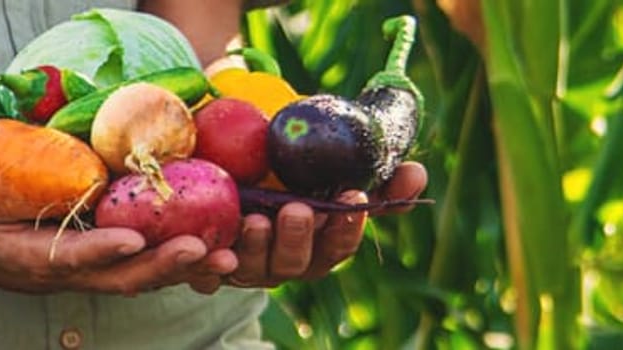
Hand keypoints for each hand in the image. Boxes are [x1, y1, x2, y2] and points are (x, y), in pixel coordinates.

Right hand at [0, 135, 237, 295]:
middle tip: (199, 250)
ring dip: (187, 270)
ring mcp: (99, 270)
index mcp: (33, 257)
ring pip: (147, 276)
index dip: (100, 250)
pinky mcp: (119, 262)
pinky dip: (189, 263)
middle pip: (122, 277)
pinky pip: (157, 266)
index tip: (130, 241)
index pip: (70, 257)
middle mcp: (73, 271)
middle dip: (161, 267)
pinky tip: (228, 249)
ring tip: (228, 257)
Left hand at [220, 163, 428, 288]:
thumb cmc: (287, 166)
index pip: (340, 244)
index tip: (352, 194)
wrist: (223, 161)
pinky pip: (205, 274)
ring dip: (258, 246)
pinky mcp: (206, 267)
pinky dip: (208, 265)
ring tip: (256, 218)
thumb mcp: (328, 165)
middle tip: (298, 208)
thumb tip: (417, 175)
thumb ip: (375, 171)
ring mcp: (246, 266)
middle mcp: (286, 261)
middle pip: (298, 262)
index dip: (347, 225)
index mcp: (320, 243)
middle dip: (300, 237)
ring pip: (255, 268)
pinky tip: (210, 249)